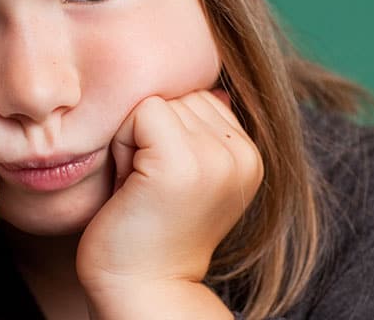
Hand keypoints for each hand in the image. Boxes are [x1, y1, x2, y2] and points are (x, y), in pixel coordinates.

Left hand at [76, 90, 262, 315]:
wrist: (142, 287)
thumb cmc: (147, 230)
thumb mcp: (186, 172)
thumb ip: (201, 130)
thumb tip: (216, 86)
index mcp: (249, 154)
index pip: (196, 96)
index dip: (166, 133)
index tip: (163, 183)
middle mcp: (242, 152)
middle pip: (176, 94)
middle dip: (149, 133)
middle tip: (148, 188)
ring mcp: (215, 156)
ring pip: (156, 101)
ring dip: (134, 140)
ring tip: (141, 189)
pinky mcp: (181, 162)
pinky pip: (140, 112)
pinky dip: (123, 146)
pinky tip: (132, 187)